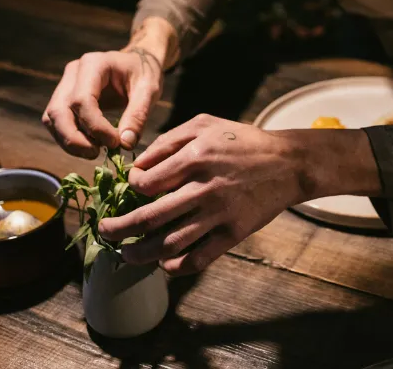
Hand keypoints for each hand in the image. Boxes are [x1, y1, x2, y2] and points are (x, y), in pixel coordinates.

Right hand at [42, 48, 161, 158]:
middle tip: (95, 154)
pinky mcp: (65, 98)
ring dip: (68, 141)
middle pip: (58, 110)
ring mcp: (65, 85)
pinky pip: (57, 122)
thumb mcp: (149, 91)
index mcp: (94, 64)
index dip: (95, 127)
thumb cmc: (145, 73)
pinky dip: (69, 138)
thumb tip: (125, 144)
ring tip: (93, 153)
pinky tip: (89, 146)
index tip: (114, 143)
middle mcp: (73, 72)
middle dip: (73, 138)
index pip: (82, 100)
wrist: (138, 63)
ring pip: (52, 118)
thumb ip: (138, 115)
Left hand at [98, 114, 308, 274]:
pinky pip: (201, 257)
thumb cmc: (243, 141)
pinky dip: (179, 266)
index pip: (146, 183)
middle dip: (120, 230)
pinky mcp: (234, 233)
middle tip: (104, 232)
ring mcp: (220, 214)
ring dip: (143, 255)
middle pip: (150, 218)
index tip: (130, 191)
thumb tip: (138, 165)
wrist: (288, 163)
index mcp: (195, 158)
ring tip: (127, 257)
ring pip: (172, 243)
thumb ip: (168, 140)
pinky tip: (165, 265)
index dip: (130, 189)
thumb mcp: (205, 125)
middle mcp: (204, 188)